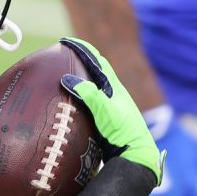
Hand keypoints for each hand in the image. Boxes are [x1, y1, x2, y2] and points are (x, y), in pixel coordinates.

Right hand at [58, 37, 162, 182]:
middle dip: (79, 60)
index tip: (66, 41)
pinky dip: (77, 96)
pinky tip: (67, 103)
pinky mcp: (104, 120)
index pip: (97, 61)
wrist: (135, 155)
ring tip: (61, 74)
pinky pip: (87, 102)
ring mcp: (108, 107)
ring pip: (91, 86)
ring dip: (78, 77)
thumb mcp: (106, 111)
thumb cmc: (124, 132)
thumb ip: (89, 94)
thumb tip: (67, 78)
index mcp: (114, 87)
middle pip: (94, 71)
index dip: (82, 49)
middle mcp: (111, 94)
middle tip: (61, 54)